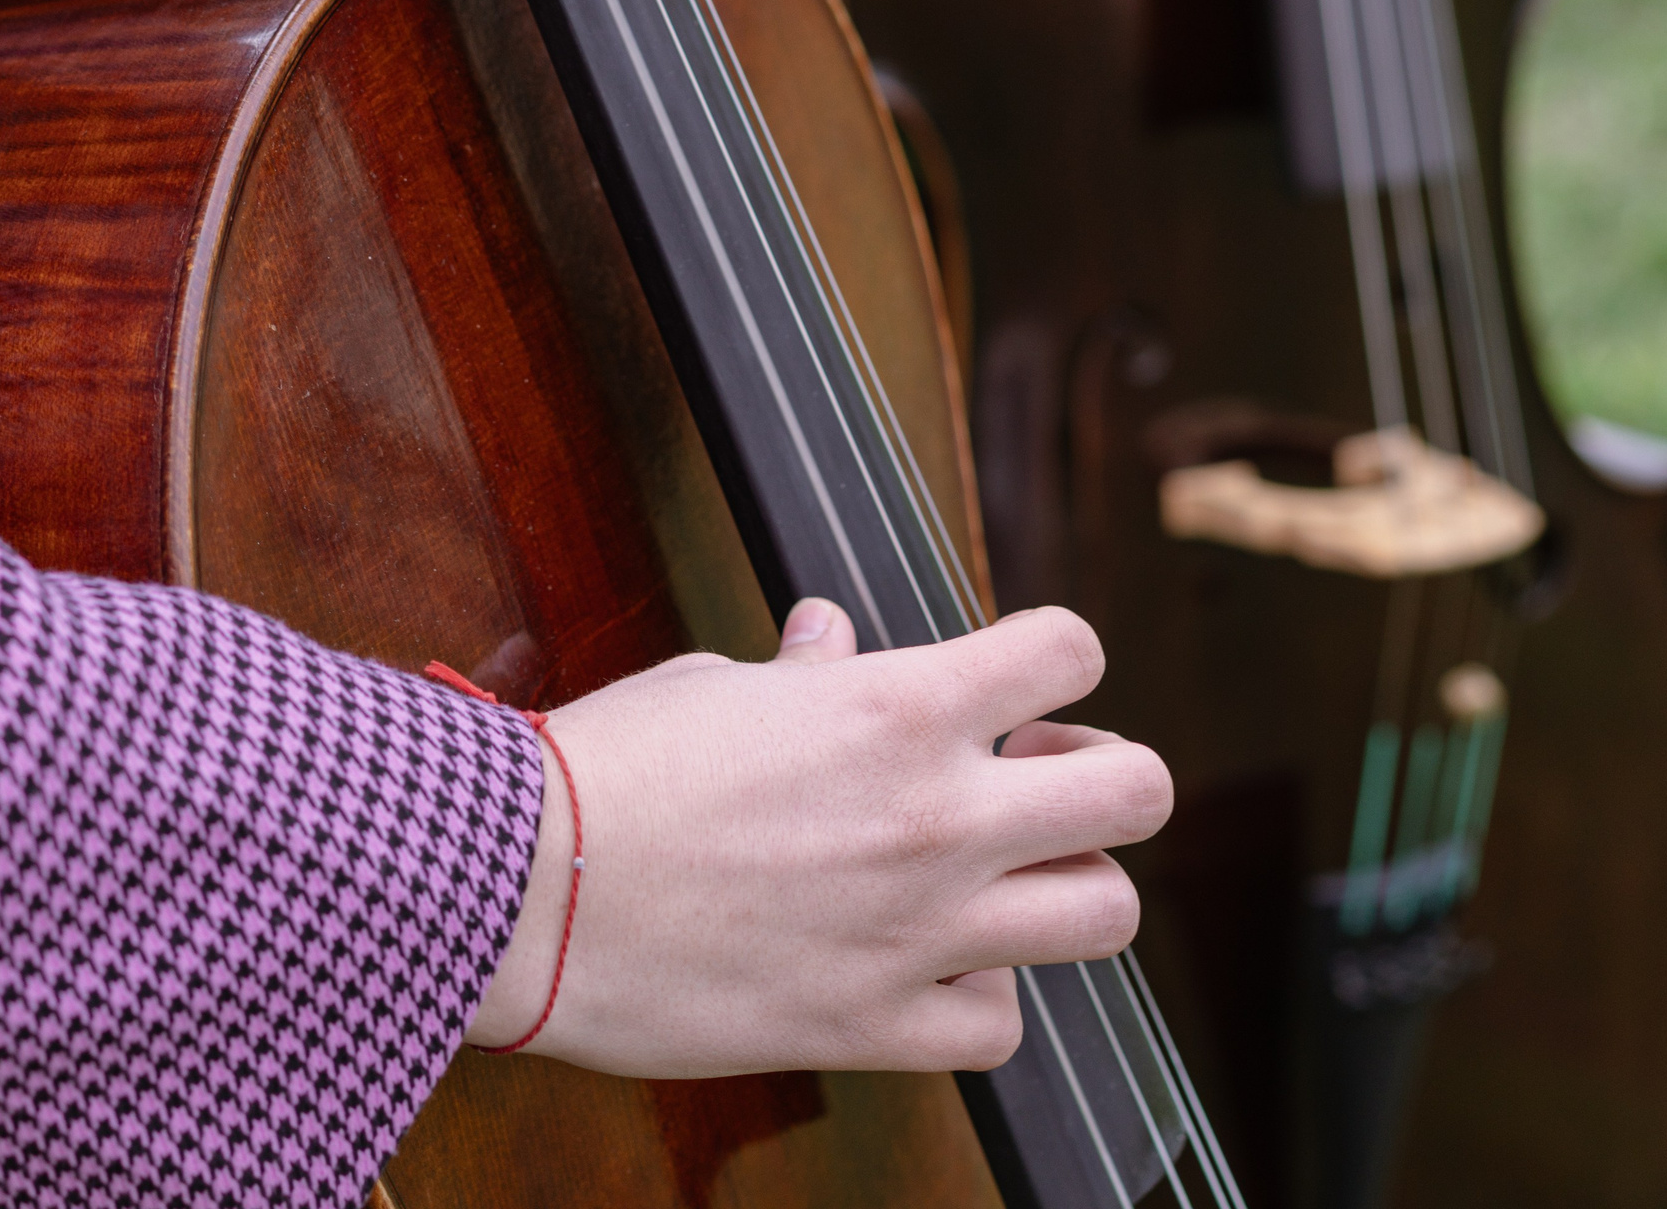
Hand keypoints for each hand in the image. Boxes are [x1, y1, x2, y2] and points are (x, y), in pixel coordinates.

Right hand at [466, 601, 1169, 1077]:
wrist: (528, 890)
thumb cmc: (608, 769)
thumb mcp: (713, 684)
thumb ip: (802, 672)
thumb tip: (828, 641)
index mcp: (898, 705)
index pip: (1070, 650)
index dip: (1053, 658)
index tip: (1016, 685)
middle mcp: (935, 816)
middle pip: (1138, 790)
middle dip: (1102, 772)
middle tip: (1034, 777)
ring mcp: (919, 930)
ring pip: (1108, 916)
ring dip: (1068, 886)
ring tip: (1003, 874)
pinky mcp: (876, 1026)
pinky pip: (1002, 1025)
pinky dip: (982, 995)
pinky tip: (929, 964)